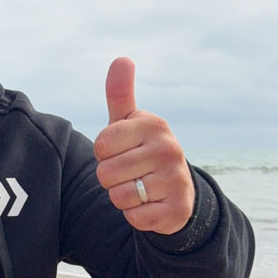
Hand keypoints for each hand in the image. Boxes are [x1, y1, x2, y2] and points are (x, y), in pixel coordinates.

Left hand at [94, 57, 194, 234]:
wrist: (175, 190)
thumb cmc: (141, 151)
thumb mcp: (129, 123)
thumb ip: (120, 94)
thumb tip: (122, 58)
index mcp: (154, 125)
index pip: (101, 146)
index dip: (104, 154)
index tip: (121, 151)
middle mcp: (169, 149)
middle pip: (106, 174)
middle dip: (111, 179)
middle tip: (131, 173)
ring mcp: (176, 180)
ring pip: (119, 197)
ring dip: (122, 198)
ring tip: (140, 188)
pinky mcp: (177, 210)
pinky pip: (134, 219)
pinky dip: (136, 216)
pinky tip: (150, 205)